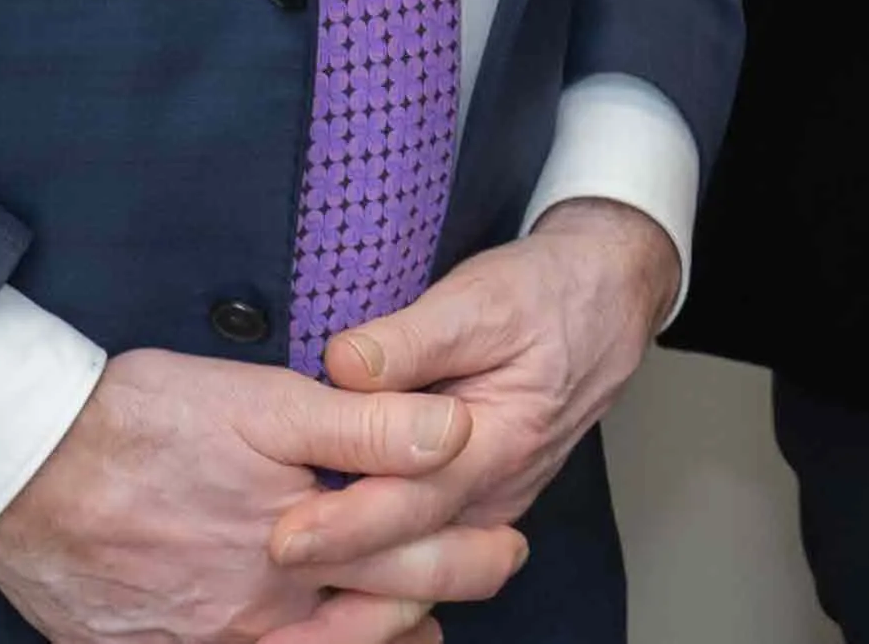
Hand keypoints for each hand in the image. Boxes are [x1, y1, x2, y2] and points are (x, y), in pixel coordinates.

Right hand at [0, 350, 504, 643]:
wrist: (16, 464)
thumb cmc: (142, 420)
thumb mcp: (267, 403)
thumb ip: (367, 426)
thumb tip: (455, 436)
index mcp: (294, 549)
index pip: (408, 567)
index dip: (465, 556)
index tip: (502, 545)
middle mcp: (254, 612)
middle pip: (370, 625)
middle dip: (433, 600)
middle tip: (484, 574)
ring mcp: (200, 639)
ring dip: (370, 639)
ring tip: (417, 627)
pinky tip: (311, 636)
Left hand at [264, 202, 682, 584]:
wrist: (607, 297)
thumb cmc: (544, 293)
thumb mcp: (479, 297)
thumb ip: (411, 338)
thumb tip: (342, 365)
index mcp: (503, 444)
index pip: (415, 501)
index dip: (348, 525)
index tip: (285, 536)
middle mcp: (497, 493)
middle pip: (410, 548)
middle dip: (336, 563)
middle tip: (262, 559)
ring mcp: (488, 504)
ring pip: (415, 555)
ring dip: (352, 567)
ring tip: (276, 576)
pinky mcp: (474, 499)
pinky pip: (422, 540)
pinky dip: (373, 553)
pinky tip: (320, 548)